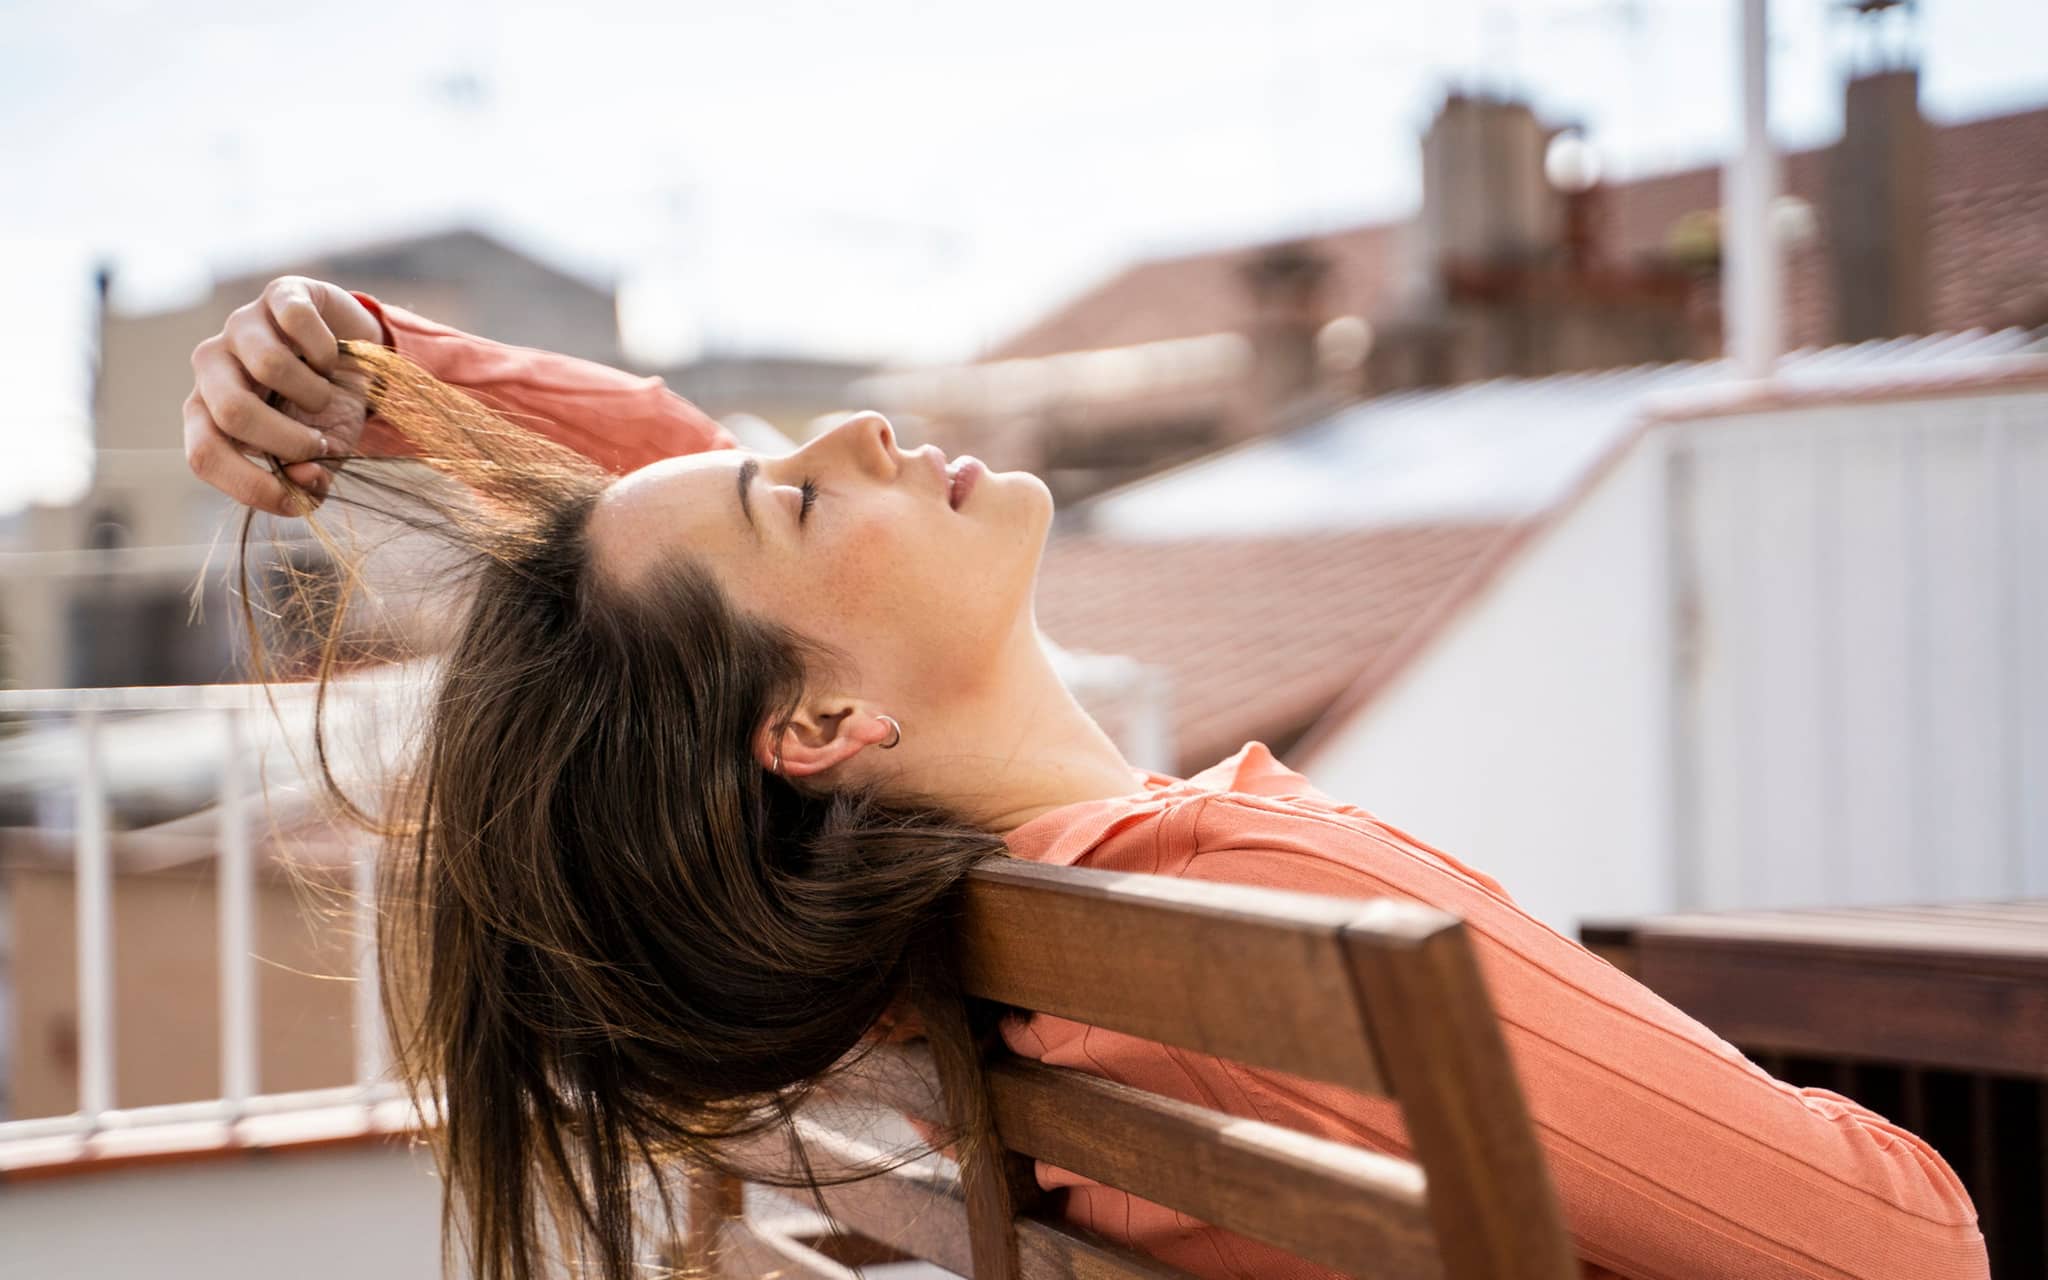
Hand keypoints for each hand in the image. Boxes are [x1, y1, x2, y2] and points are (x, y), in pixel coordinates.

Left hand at [184, 275, 383, 515]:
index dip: (250, 486)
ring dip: (316, 394)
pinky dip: (329, 352)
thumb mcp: (319, 455)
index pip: (204, 455)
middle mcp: (212, 365)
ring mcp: (241, 325)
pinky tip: (331, 359)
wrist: (356, 358)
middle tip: (319, 444)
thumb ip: (308, 480)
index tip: (296, 499)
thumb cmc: (325, 412)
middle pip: (233, 411)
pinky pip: (299, 323)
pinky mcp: (278, 293)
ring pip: (271, 366)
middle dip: (288, 440)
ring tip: (325, 396)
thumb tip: (307, 481)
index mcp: (208, 412)